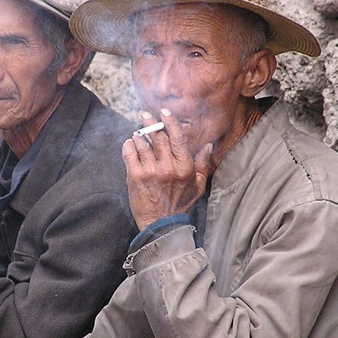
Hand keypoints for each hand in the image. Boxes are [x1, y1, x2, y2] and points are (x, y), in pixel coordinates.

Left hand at [122, 109, 211, 229]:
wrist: (160, 225)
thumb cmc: (180, 205)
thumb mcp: (198, 186)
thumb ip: (203, 165)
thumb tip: (208, 146)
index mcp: (184, 167)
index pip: (178, 137)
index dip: (170, 121)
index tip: (164, 112)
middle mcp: (168, 167)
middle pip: (159, 137)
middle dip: (151, 123)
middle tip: (145, 115)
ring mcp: (150, 171)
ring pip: (143, 143)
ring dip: (139, 135)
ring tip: (138, 133)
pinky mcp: (135, 176)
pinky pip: (130, 152)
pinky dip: (129, 145)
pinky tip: (130, 143)